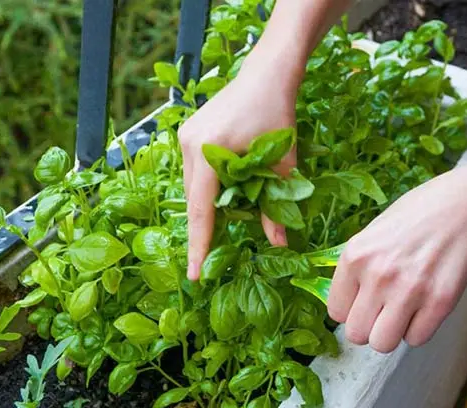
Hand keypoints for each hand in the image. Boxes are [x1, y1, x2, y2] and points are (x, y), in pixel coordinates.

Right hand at [179, 60, 298, 280]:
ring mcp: (185, 137)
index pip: (201, 210)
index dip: (200, 245)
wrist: (267, 74)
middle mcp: (189, 145)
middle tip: (210, 260)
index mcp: (209, 152)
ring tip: (227, 219)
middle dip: (204, 228)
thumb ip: (276, 205)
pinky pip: (194, 171)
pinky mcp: (188, 132)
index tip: (195, 275)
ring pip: (193, 187)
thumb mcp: (282, 162)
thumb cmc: (278, 113)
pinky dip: (208, 187)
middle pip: (194, 200)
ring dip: (208, 205)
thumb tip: (279, 244)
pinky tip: (225, 192)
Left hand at [327, 163, 466, 352]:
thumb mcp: (372, 234)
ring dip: (392, 332)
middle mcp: (378, 276)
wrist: (462, 206)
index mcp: (355, 257)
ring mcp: (409, 291)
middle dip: (369, 326)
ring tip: (402, 311)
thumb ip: (356, 268)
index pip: (336, 312)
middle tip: (383, 310)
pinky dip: (419, 328)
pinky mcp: (439, 302)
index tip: (364, 302)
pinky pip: (416, 339)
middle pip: (356, 334)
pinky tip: (424, 306)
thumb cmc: (416, 216)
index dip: (351, 310)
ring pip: (383, 344)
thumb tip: (346, 304)